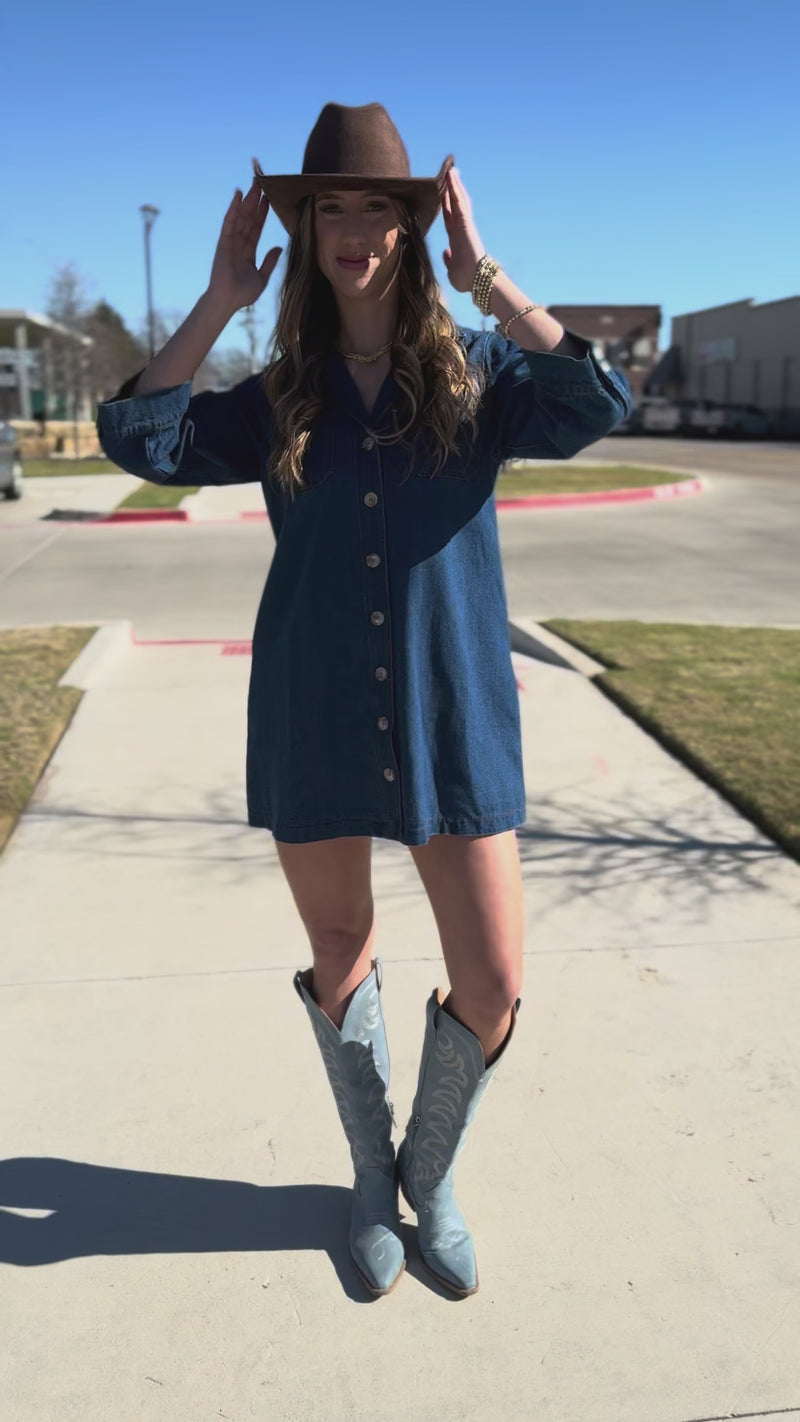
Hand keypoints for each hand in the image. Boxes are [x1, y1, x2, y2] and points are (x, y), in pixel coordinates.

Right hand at [208, 183, 282, 313]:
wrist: (227, 302)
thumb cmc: (242, 294)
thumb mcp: (262, 277)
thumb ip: (270, 262)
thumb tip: (279, 248)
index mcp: (248, 252)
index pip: (256, 228)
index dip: (262, 214)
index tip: (268, 200)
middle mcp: (239, 244)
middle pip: (248, 219)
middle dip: (255, 202)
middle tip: (261, 184)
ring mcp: (231, 242)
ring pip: (241, 217)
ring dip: (247, 201)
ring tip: (254, 185)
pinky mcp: (224, 242)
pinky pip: (230, 222)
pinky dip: (233, 209)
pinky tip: (238, 196)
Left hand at [441, 168, 484, 292]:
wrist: (477, 281)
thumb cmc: (467, 280)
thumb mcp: (452, 270)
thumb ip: (448, 260)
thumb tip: (446, 252)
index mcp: (457, 240)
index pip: (450, 219)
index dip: (446, 207)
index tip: (443, 196)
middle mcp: (461, 230)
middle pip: (454, 206)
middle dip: (451, 191)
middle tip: (448, 176)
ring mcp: (464, 225)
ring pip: (458, 201)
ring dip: (454, 185)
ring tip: (450, 170)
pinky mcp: (466, 223)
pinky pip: (459, 203)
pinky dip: (455, 189)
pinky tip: (451, 177)